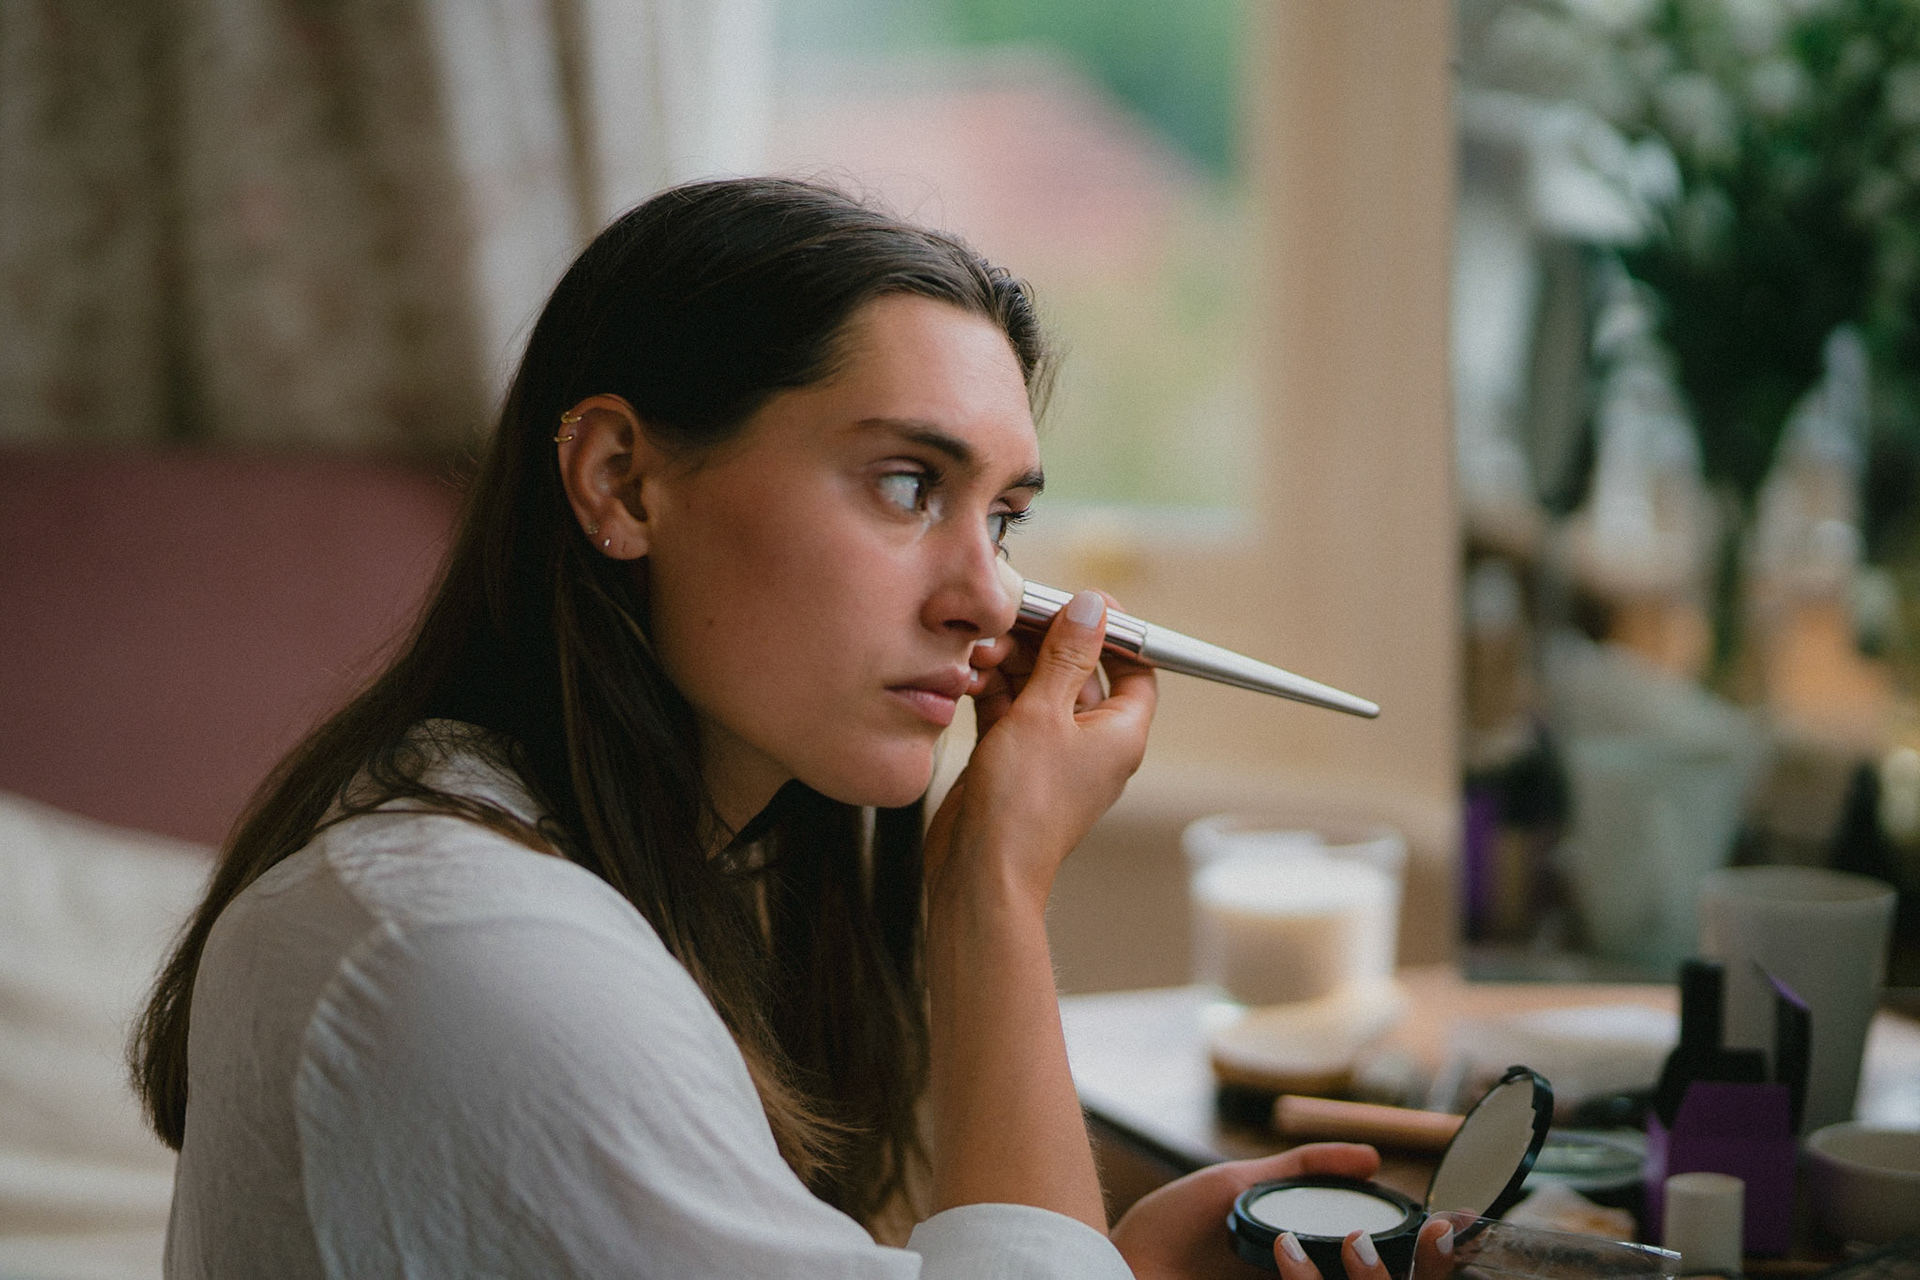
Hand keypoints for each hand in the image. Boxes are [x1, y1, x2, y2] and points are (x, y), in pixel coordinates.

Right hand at [922, 590, 1153, 903]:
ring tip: (982, 653)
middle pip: (1078, 670)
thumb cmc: (1023, 803)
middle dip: (1044, 642)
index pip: (1135, 668)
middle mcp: (1091, 741)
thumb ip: (1066, 656)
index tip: (1080, 602)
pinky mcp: (1013, 758)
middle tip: (1011, 621)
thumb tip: (1092, 608)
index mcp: (1120, 733)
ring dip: (1010, 664)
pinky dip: (991, 689)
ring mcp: (1051, 751)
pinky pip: (1009, 709)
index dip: (1112, 631)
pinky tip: (970, 676)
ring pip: (1038, 686)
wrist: (980, 869)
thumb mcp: (1045, 713)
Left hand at [1110, 1144, 1456, 1279]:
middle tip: (1444, 1242)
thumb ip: (1302, 1171)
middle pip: (1371, 1279)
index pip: (1373, 1263)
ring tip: (1382, 1248)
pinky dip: (1314, 1274)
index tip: (1454, 1230)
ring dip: (1376, 1273)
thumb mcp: (1240, 1189)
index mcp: (1303, 1264)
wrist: (1113, 1266)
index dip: (1422, 1254)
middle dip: (1422, 1267)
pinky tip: (1302, 1257)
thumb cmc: (1171, 1231)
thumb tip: (1370, 1157)